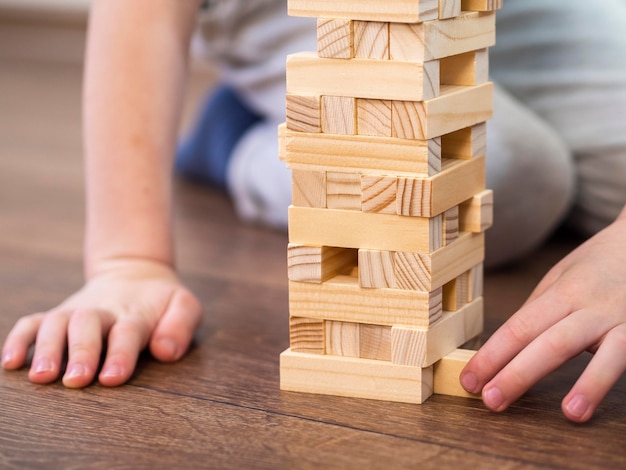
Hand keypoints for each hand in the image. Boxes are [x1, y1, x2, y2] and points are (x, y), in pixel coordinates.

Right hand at [2, 259, 201, 387]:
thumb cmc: (162, 302)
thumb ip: (180, 325)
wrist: (135, 273)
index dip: (120, 354)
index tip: (111, 379)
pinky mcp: (58, 315)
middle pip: (87, 325)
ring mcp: (76, 312)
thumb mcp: (184, 305)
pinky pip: (32, 322)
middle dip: (81, 352)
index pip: (127, 331)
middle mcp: (102, 311)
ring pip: (56, 323)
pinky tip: (9, 363)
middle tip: (76, 380)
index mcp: (135, 313)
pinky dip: (19, 339)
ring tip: (40, 377)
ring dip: (46, 348)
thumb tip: (165, 351)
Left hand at [461, 214, 625, 422]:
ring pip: (604, 353)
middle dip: (517, 374)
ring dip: (587, 384)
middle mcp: (590, 307)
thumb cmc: (597, 267)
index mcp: (562, 293)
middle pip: (550, 342)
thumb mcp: (561, 280)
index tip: (469, 380)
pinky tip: (600, 402)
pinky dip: (611, 379)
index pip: (519, 328)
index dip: (492, 356)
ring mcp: (622, 320)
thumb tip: (506, 347)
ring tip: (570, 414)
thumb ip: (539, 312)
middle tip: (489, 401)